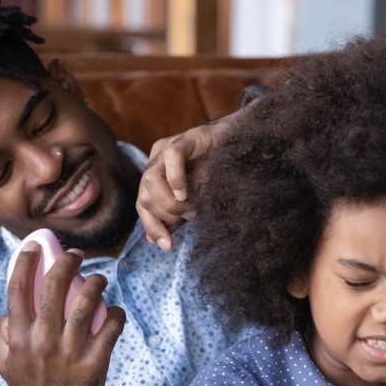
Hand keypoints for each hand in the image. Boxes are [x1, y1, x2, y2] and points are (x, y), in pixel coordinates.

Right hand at [0, 242, 124, 385]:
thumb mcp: (3, 361)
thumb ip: (3, 333)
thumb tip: (11, 309)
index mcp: (18, 336)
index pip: (19, 288)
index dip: (26, 261)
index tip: (37, 245)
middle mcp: (42, 341)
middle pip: (55, 286)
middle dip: (67, 261)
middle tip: (76, 255)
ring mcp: (69, 353)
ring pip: (87, 303)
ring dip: (96, 283)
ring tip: (99, 279)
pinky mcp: (94, 365)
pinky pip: (111, 329)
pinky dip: (117, 314)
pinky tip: (115, 311)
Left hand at [137, 107, 243, 251]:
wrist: (242, 146)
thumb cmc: (218, 174)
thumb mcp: (193, 202)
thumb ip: (173, 218)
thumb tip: (152, 240)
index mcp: (156, 175)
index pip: (143, 205)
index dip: (151, 227)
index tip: (167, 246)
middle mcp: (157, 160)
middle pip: (143, 196)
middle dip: (163, 217)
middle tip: (189, 218)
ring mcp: (168, 147)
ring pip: (150, 179)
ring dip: (168, 203)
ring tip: (191, 209)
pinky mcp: (186, 138)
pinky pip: (172, 157)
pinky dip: (174, 179)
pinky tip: (184, 194)